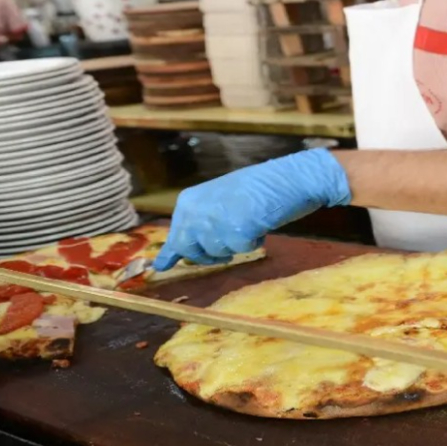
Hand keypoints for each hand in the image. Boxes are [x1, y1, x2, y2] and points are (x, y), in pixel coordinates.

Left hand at [153, 148, 350, 269]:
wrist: (285, 178)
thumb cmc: (258, 186)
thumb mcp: (221, 200)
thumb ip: (203, 221)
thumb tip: (182, 252)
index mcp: (189, 200)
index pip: (176, 234)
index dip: (172, 253)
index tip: (160, 267)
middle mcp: (194, 212)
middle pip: (191, 250)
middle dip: (207, 256)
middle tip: (225, 253)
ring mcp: (213, 224)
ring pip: (218, 252)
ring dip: (235, 244)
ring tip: (250, 221)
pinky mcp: (234, 234)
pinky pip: (241, 249)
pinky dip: (254, 242)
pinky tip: (260, 224)